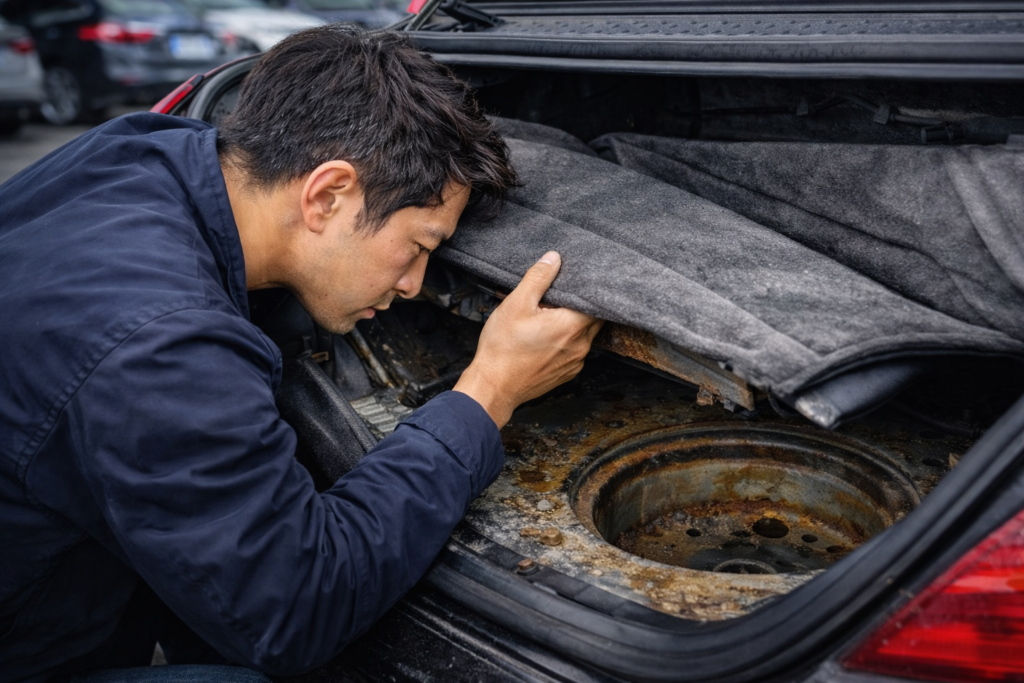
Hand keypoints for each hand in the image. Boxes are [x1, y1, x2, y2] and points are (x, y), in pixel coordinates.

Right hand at [453, 251, 602, 427]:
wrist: (494, 386)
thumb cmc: (503, 347)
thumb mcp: (516, 304)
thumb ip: (538, 278)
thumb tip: (554, 258)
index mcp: (572, 325)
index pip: (598, 301)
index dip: (591, 289)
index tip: (581, 280)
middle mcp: (581, 346)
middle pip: (594, 318)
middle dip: (582, 305)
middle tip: (561, 296)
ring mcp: (575, 362)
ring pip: (585, 335)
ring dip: (574, 323)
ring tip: (551, 315)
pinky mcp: (567, 373)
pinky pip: (576, 350)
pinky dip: (568, 341)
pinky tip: (547, 337)